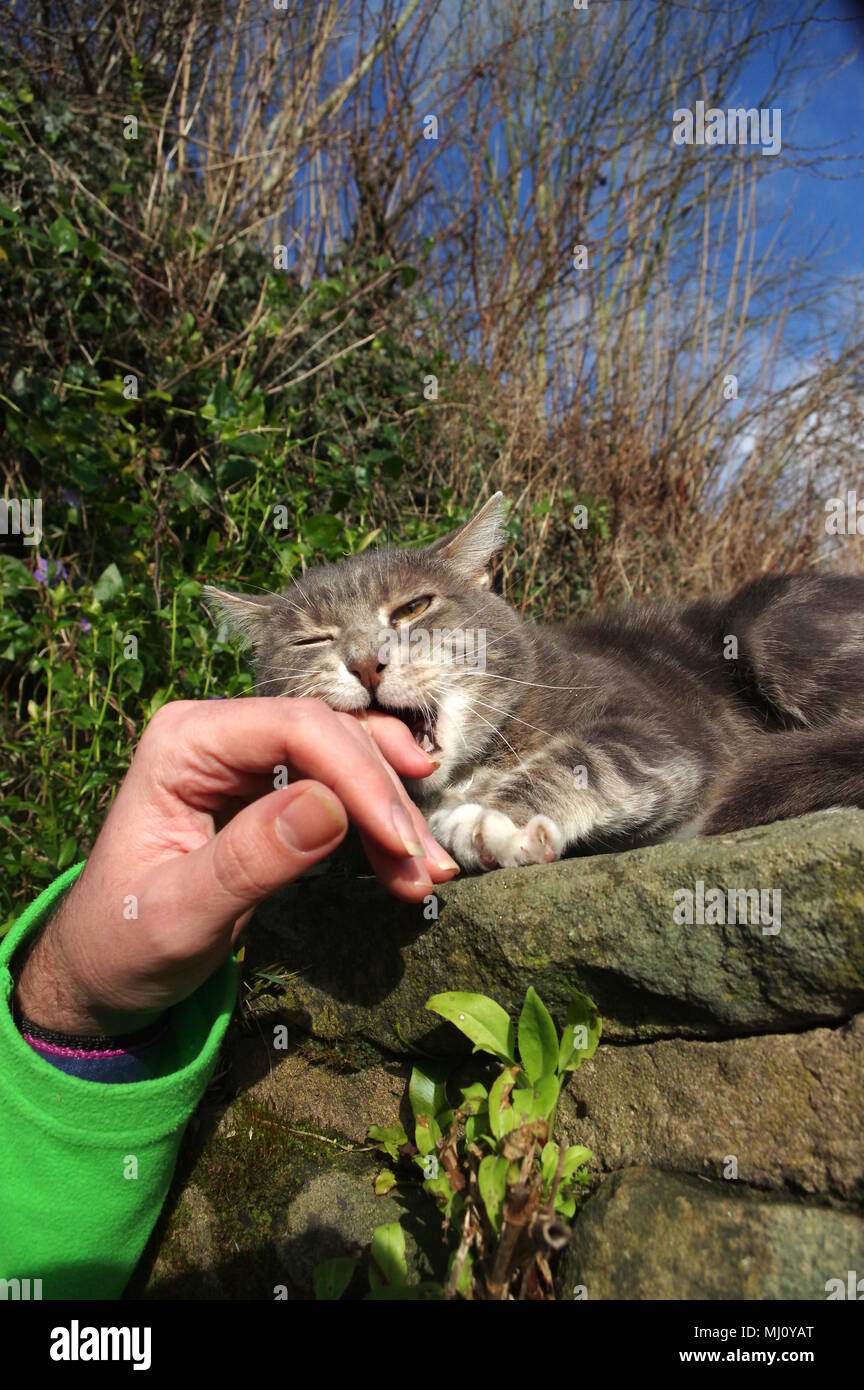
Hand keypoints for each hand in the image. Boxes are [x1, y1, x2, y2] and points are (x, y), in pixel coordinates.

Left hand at [13, 697, 457, 1035]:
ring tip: (426, 875)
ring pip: (346, 759)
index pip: (294, 728)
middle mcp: (219, 734)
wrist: (103, 972)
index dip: (358, 775)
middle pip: (331, 738)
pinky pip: (340, 788)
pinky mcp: (268, 787)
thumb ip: (251, 860)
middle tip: (423, 867)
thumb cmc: (124, 944)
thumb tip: (330, 807)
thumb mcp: (181, 915)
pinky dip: (377, 825)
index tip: (399, 840)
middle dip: (384, 800)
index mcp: (184, 743)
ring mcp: (246, 757)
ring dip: (392, 812)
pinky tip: (405, 864)